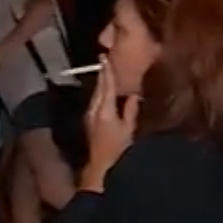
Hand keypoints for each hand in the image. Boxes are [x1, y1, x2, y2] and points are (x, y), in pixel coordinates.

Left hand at [80, 56, 137, 189]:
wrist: (100, 165)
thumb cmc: (117, 149)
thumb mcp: (128, 129)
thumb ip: (130, 110)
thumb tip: (133, 95)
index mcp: (105, 110)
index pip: (106, 86)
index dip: (106, 71)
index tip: (104, 57)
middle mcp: (94, 109)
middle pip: (98, 88)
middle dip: (102, 74)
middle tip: (105, 60)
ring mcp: (89, 115)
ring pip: (95, 94)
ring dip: (100, 83)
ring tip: (105, 72)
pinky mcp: (89, 120)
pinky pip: (94, 101)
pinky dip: (99, 93)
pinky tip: (104, 92)